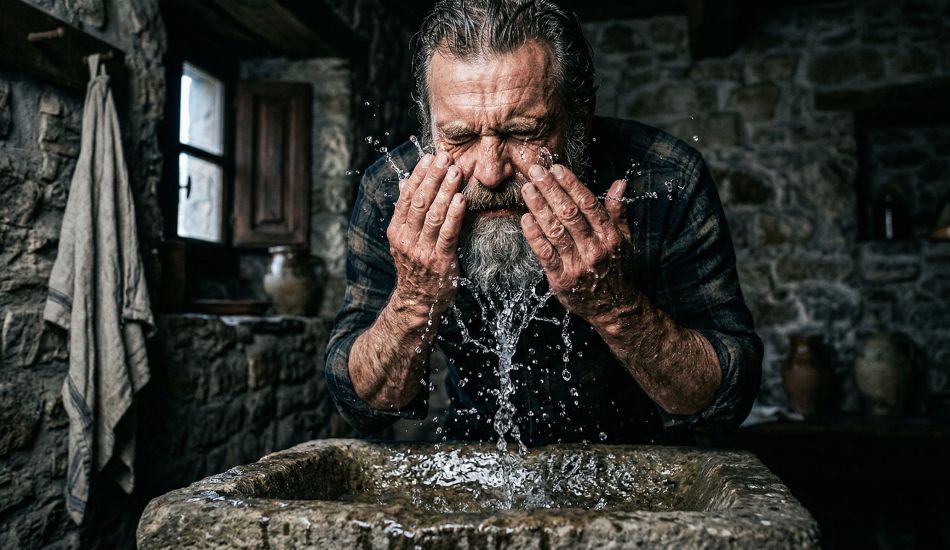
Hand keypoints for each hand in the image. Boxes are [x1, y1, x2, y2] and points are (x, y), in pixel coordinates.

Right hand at [386, 151, 466, 315]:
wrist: (418, 301)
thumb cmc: (415, 266)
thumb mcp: (404, 239)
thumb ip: (406, 213)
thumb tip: (403, 183)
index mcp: (396, 231)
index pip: (406, 197)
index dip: (418, 175)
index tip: (429, 157)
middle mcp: (406, 240)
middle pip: (420, 202)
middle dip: (433, 177)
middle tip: (445, 157)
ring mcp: (422, 251)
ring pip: (433, 215)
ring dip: (446, 190)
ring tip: (456, 171)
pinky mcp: (440, 261)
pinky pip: (447, 233)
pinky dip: (454, 214)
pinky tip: (461, 199)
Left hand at [520, 163, 633, 323]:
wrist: (614, 307)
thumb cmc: (616, 268)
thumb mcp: (624, 239)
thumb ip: (618, 211)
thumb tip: (620, 183)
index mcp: (609, 235)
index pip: (588, 204)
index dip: (571, 184)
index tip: (556, 168)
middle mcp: (594, 248)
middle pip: (569, 213)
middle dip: (551, 190)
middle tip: (536, 171)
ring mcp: (577, 264)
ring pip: (555, 230)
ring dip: (539, 207)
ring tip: (527, 189)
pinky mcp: (562, 279)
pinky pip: (545, 254)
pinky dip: (534, 235)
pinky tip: (525, 219)